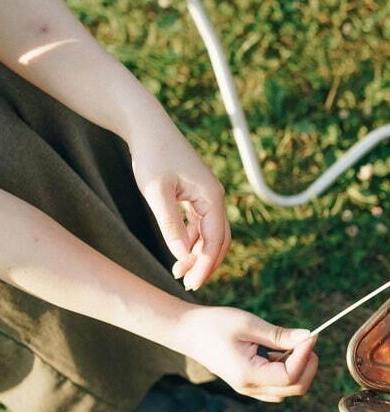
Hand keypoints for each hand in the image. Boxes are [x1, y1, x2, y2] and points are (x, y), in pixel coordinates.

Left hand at [127, 124, 231, 291]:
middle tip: (189, 285)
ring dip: (198, 254)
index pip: (215, 239)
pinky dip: (192, 240)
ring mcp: (207, 196)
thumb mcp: (156, 192)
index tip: (191, 283)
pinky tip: (179, 252)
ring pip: (210, 233)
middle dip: (206, 264)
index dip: (206, 264)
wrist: (147, 126)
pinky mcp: (196, 194)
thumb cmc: (151, 155)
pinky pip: (201, 224)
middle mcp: (215, 197)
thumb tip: (182, 256)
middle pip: (219, 240)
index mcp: (212, 196)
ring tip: (179, 273)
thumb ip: (170, 224)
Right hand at [173, 306, 318, 402]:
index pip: (290, 376)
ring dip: (299, 368)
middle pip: (295, 388)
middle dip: (308, 365)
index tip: (311, 335)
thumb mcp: (248, 324)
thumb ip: (279, 335)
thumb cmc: (214, 324)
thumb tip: (308, 337)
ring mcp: (249, 389)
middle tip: (307, 340)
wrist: (187, 331)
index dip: (305, 356)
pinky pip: (279, 385)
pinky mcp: (251, 384)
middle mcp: (249, 388)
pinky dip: (288, 370)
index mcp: (247, 375)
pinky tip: (281, 351)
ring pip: (289, 389)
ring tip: (291, 344)